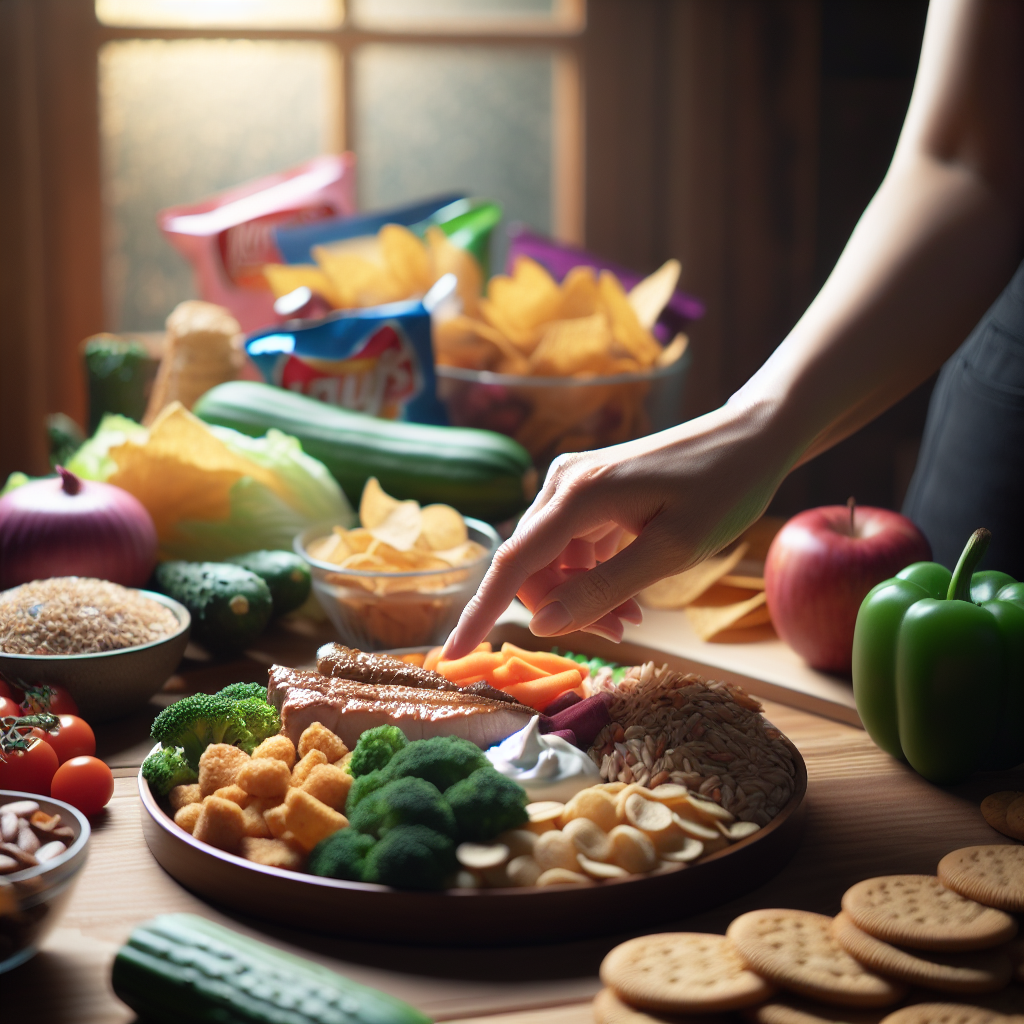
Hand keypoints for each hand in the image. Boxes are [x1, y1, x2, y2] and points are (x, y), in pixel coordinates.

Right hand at [444, 397, 790, 657]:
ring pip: (551, 560)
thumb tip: (542, 624)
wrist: (753, 436)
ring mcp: (575, 484)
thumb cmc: (723, 489)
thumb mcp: (670, 551)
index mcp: (577, 494)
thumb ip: (603, 589)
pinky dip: (590, 577)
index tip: (451, 655)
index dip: (479, 614)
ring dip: (580, 596)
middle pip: (531, 566)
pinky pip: (571, 546)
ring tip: (632, 619)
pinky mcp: (590, 490)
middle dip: (562, 608)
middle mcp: (563, 483)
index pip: (512, 564)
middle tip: (621, 633)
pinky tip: (629, 595)